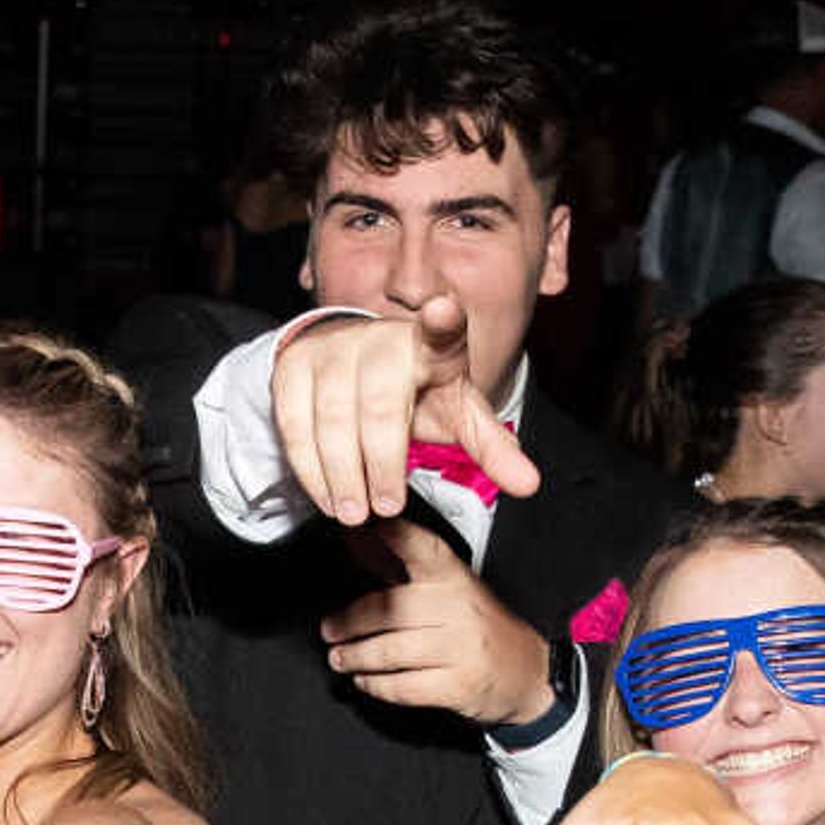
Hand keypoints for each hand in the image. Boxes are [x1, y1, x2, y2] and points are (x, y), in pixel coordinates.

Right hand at [268, 295, 541, 525]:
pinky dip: (309, 465)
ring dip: (341, 472)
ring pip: (333, 416)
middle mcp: (381, 339)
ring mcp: (334, 348)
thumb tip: (530, 486)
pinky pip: (295, 420)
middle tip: (386, 508)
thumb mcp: (457, 412)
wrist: (354, 361)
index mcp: (432, 345)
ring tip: (353, 514)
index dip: (442, 321)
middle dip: (381, 461)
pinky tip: (325, 495)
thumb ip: (490, 447)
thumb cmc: (416, 391)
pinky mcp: (295, 364)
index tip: (443, 310)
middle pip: (380, 402)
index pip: (442, 330)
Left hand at [320, 519, 555, 724]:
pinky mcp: (459, 684)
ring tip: (340, 658)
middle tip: (330, 630)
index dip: (390, 535)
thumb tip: (356, 539)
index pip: (421, 547)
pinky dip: (377, 685)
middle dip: (349, 622)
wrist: (526, 672)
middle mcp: (458, 607)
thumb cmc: (477, 628)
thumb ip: (398, 566)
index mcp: (452, 576)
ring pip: (391, 650)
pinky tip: (367, 680)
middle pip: (390, 608)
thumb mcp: (446, 589)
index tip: (358, 527)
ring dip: (356, 657)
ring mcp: (461, 647)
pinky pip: (404, 686)